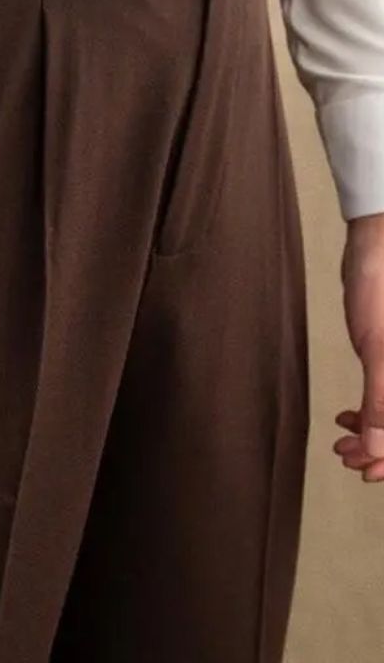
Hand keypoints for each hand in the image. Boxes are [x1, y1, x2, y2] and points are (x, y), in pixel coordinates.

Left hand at [334, 213, 383, 481]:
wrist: (375, 249)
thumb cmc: (380, 291)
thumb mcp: (380, 350)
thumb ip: (381, 401)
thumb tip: (378, 448)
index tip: (369, 473)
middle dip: (381, 448)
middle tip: (346, 457)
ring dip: (372, 434)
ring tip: (341, 443)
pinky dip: (368, 412)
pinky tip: (344, 417)